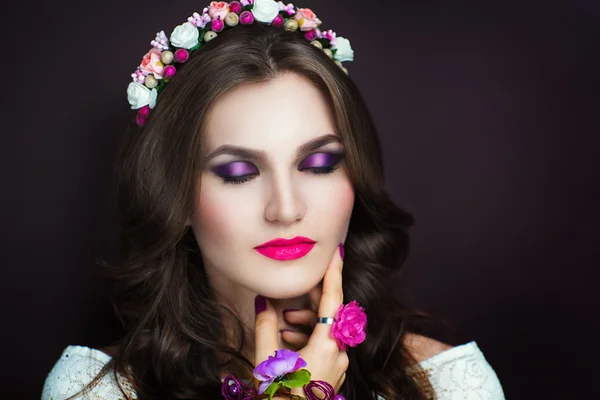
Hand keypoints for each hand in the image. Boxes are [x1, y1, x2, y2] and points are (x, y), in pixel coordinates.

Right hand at [254, 244, 347, 395]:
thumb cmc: (278, 395)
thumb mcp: (266, 360)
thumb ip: (266, 325)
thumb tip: (265, 299)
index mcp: (326, 347)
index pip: (333, 301)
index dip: (334, 274)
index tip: (337, 253)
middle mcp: (339, 354)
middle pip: (329, 316)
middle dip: (308, 304)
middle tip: (289, 298)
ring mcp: (338, 366)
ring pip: (326, 332)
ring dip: (305, 324)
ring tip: (280, 327)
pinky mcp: (333, 374)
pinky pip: (325, 347)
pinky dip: (309, 339)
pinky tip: (287, 342)